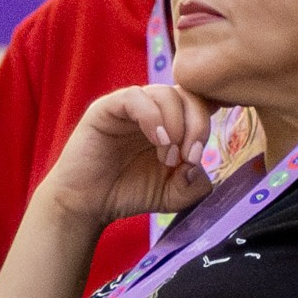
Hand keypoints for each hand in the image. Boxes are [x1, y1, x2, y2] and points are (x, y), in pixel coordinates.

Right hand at [34, 85, 219, 226]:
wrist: (88, 204)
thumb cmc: (129, 193)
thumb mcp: (173, 195)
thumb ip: (194, 185)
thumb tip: (199, 166)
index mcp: (172, 122)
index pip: (200, 101)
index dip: (208, 120)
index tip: (201, 154)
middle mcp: (154, 109)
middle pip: (189, 94)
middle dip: (198, 125)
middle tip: (190, 157)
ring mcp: (131, 106)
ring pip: (166, 93)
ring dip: (176, 126)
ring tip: (168, 158)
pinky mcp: (107, 108)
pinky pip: (136, 97)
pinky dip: (153, 118)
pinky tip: (158, 142)